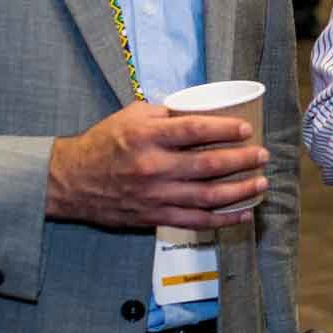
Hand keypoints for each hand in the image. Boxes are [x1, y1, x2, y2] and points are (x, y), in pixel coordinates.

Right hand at [46, 101, 269, 229]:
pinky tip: (243, 213)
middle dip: (242, 161)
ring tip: (261, 183)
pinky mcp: (154, 216)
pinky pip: (195, 221)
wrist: (70, 180)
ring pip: (208, 196)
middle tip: (262, 156)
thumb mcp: (132, 116)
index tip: (246, 130)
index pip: (196, 130)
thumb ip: (168, 114)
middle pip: (208, 165)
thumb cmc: (105, 143)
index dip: (226, 130)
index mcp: (148, 137)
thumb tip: (203, 111)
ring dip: (240, 191)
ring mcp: (155, 195)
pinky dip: (223, 219)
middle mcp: (153, 167)